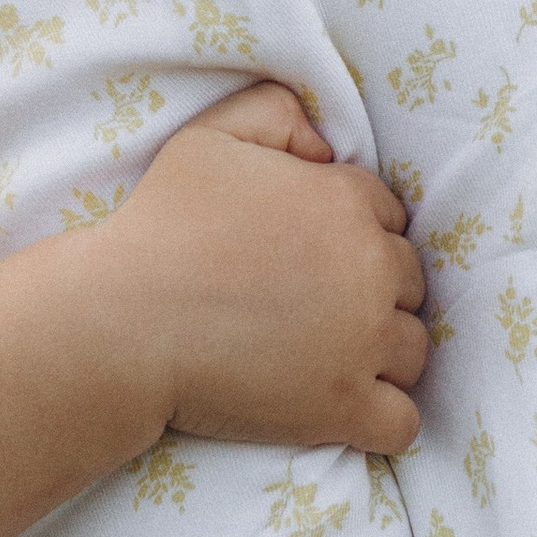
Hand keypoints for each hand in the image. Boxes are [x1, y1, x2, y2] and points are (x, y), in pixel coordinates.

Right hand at [119, 81, 429, 455]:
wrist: (124, 318)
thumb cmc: (161, 223)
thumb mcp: (210, 135)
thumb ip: (278, 114)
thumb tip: (327, 145)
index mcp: (344, 200)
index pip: (388, 214)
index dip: (354, 230)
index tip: (313, 252)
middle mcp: (368, 269)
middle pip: (408, 282)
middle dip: (373, 289)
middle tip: (317, 303)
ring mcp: (362, 343)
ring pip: (412, 349)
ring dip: (383, 353)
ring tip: (330, 354)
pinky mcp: (346, 408)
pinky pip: (403, 422)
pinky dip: (383, 417)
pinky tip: (347, 406)